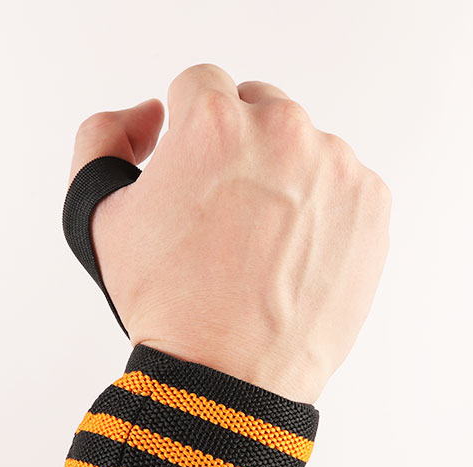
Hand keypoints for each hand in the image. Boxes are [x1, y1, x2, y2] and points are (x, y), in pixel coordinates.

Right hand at [68, 63, 390, 403]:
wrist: (230, 376)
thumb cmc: (167, 305)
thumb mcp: (99, 218)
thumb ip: (102, 138)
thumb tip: (147, 115)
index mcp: (214, 124)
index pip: (200, 85)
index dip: (187, 130)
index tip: (193, 169)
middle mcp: (284, 132)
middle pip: (257, 107)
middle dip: (237, 146)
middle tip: (226, 213)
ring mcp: (337, 167)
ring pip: (303, 147)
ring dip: (283, 177)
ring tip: (261, 243)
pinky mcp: (373, 203)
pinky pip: (342, 183)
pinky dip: (321, 208)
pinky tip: (294, 253)